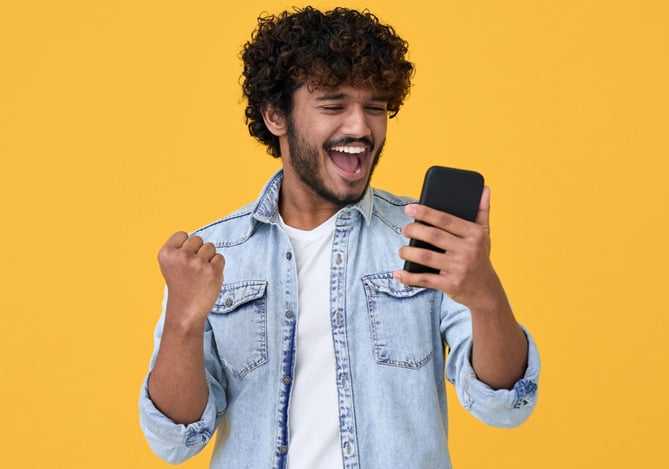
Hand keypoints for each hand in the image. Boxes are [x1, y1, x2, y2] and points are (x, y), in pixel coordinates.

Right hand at [157, 231, 224, 324]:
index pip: (183, 234)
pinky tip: (208, 278)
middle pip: (198, 239)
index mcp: (166, 253)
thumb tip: (199, 237)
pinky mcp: (213, 271)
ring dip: (208, 258)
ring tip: (200, 274)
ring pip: (210, 247)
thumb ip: (180, 248)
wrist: (185, 312)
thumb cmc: (180, 286)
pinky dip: (217, 267)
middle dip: (198, 252)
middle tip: (192, 271)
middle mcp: (181, 256)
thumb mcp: (171, 264)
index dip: (185, 247)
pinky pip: (220, 258)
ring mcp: (197, 263)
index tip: (182, 263)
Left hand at [395, 187, 506, 310]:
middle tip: (404, 229)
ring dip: (408, 252)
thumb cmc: (480, 258)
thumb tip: (484, 188)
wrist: (487, 291)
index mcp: (474, 234)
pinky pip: (425, 279)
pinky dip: (409, 277)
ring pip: (426, 257)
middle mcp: (468, 250)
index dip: (425, 213)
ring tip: (402, 250)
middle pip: (433, 236)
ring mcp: (459, 268)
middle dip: (413, 231)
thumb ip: (482, 211)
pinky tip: (399, 273)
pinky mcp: (451, 285)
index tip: (409, 208)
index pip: (446, 220)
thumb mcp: (484, 234)